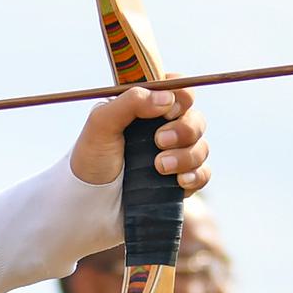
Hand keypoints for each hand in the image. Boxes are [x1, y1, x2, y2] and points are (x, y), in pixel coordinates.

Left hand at [70, 87, 210, 196]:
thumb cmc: (91, 158)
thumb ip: (131, 102)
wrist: (89, 203)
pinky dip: (195, 175)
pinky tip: (179, 181)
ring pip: (201, 147)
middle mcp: (164, 128)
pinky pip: (202, 173)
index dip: (182, 95)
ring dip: (186, 155)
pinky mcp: (179, 181)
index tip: (169, 109)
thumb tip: (167, 98)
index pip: (180, 89)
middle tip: (159, 141)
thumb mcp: (101, 123)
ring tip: (159, 166)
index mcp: (147, 107)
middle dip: (184, 129)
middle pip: (196, 118)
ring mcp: (174, 154)